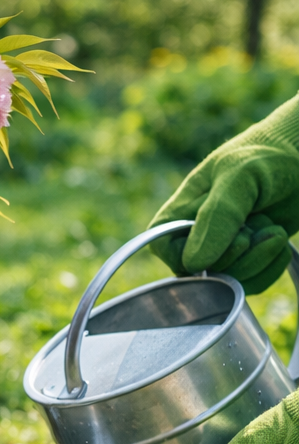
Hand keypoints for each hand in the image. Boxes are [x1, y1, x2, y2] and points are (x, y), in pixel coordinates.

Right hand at [148, 94, 298, 293]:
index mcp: (179, 212)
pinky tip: (277, 240)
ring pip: (229, 282)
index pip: (165, 249)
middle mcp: (195, 235)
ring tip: (272, 227)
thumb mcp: (240, 178)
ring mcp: (222, 250)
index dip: (195, 254)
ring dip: (260, 258)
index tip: (232, 236)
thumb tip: (194, 263)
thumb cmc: (264, 158)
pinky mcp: (246, 261)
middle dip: (240, 252)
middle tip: (259, 220)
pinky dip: (271, 267)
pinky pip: (251, 284)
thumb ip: (217, 217)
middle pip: (202, 272)